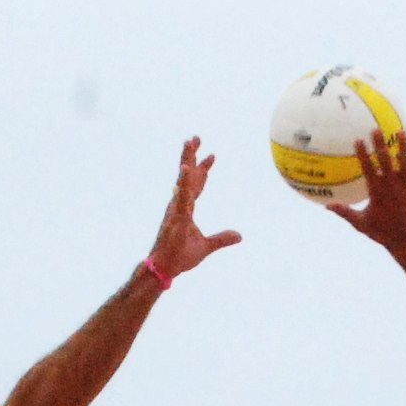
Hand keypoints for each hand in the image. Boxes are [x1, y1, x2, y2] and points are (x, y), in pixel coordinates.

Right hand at [145, 138, 242, 282]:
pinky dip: (183, 184)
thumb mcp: (207, 246)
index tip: (212, 155)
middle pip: (187, 176)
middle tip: (196, 138)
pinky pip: (181, 198)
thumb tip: (239, 235)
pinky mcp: (175, 216)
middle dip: (192, 156)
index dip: (203, 170)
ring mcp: (176, 208)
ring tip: (189, 144)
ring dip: (186, 161)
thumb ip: (222, 239)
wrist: (166, 268)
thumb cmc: (180, 257)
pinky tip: (185, 170)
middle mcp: (179, 205)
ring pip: (183, 180)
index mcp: (186, 209)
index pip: (196, 185)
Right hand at [329, 128, 405, 250]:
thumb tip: (327, 206)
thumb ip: (345, 212)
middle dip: (380, 143)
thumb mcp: (361, 224)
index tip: (358, 140)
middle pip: (386, 159)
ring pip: (404, 161)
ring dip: (402, 145)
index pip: (368, 168)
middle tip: (376, 129)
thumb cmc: (383, 233)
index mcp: (377, 192)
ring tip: (400, 131)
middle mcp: (392, 186)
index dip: (363, 153)